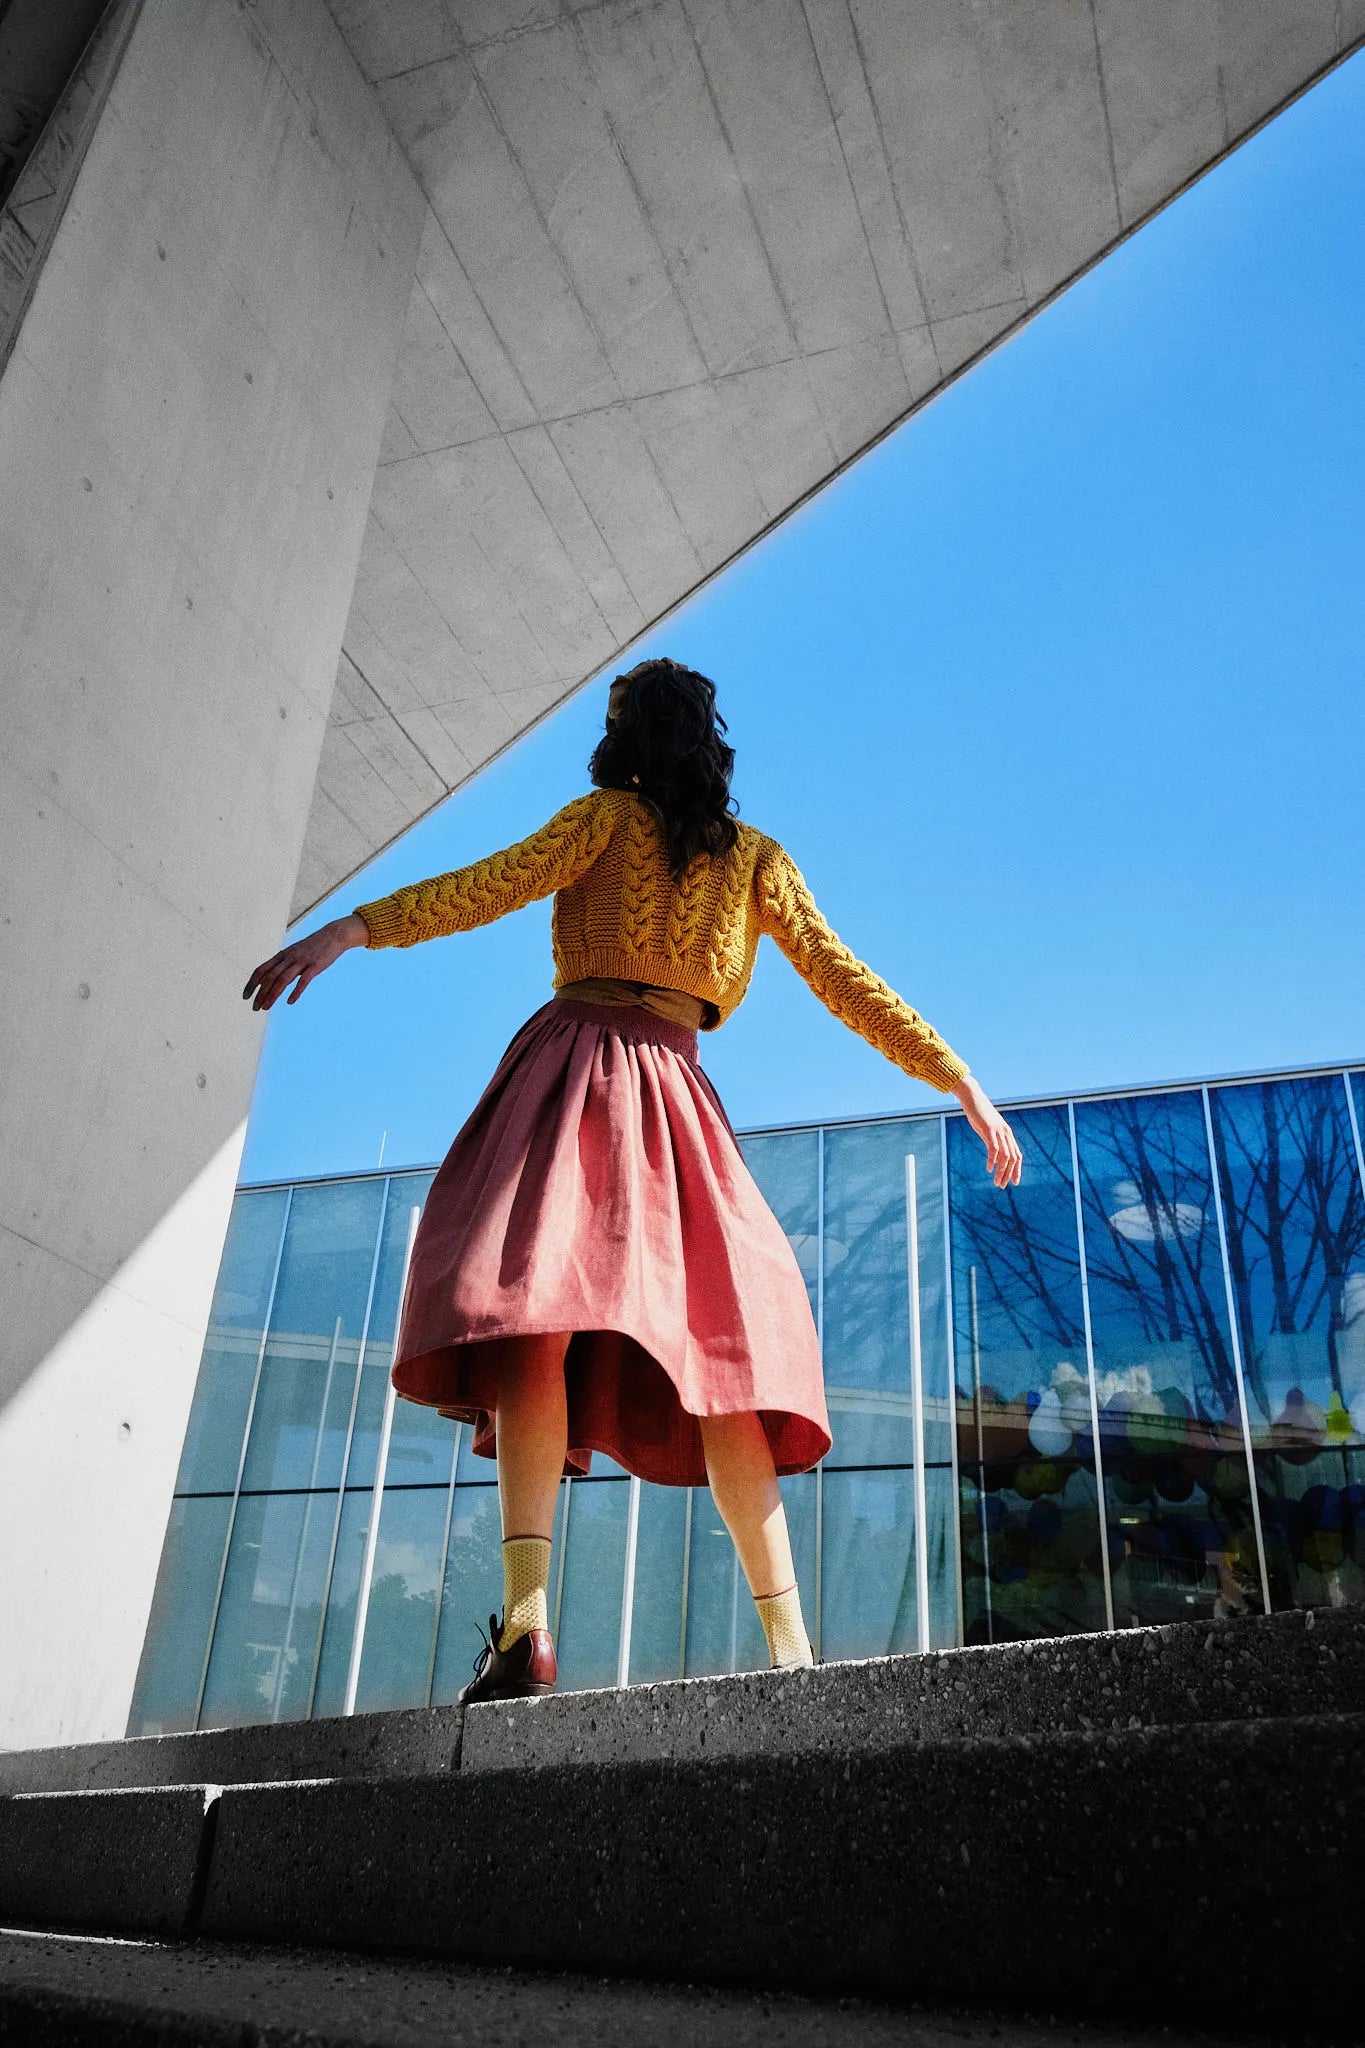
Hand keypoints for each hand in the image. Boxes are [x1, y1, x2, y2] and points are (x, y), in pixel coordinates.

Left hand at [242, 913, 368, 1011]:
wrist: (332, 936)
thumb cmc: (313, 947)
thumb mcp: (294, 952)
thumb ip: (282, 964)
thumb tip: (270, 977)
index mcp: (282, 955)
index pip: (261, 969)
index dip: (251, 983)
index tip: (246, 996)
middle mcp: (288, 958)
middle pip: (269, 977)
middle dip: (260, 993)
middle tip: (254, 1007)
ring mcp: (301, 961)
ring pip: (282, 980)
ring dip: (272, 995)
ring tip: (266, 1007)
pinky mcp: (314, 966)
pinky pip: (303, 981)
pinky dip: (295, 992)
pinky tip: (289, 1002)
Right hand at [954, 1075, 1021, 1188]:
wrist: (972, 1097)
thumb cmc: (978, 1113)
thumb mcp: (987, 1128)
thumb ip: (991, 1139)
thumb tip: (993, 1152)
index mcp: (1007, 1134)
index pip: (1017, 1155)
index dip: (1017, 1170)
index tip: (1014, 1182)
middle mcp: (1006, 1133)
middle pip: (1013, 1158)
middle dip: (1009, 1174)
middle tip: (1002, 1186)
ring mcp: (999, 1131)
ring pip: (1005, 1156)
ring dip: (1002, 1171)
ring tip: (996, 1182)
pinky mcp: (989, 1129)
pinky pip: (994, 1148)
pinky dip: (993, 1160)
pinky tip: (989, 1169)